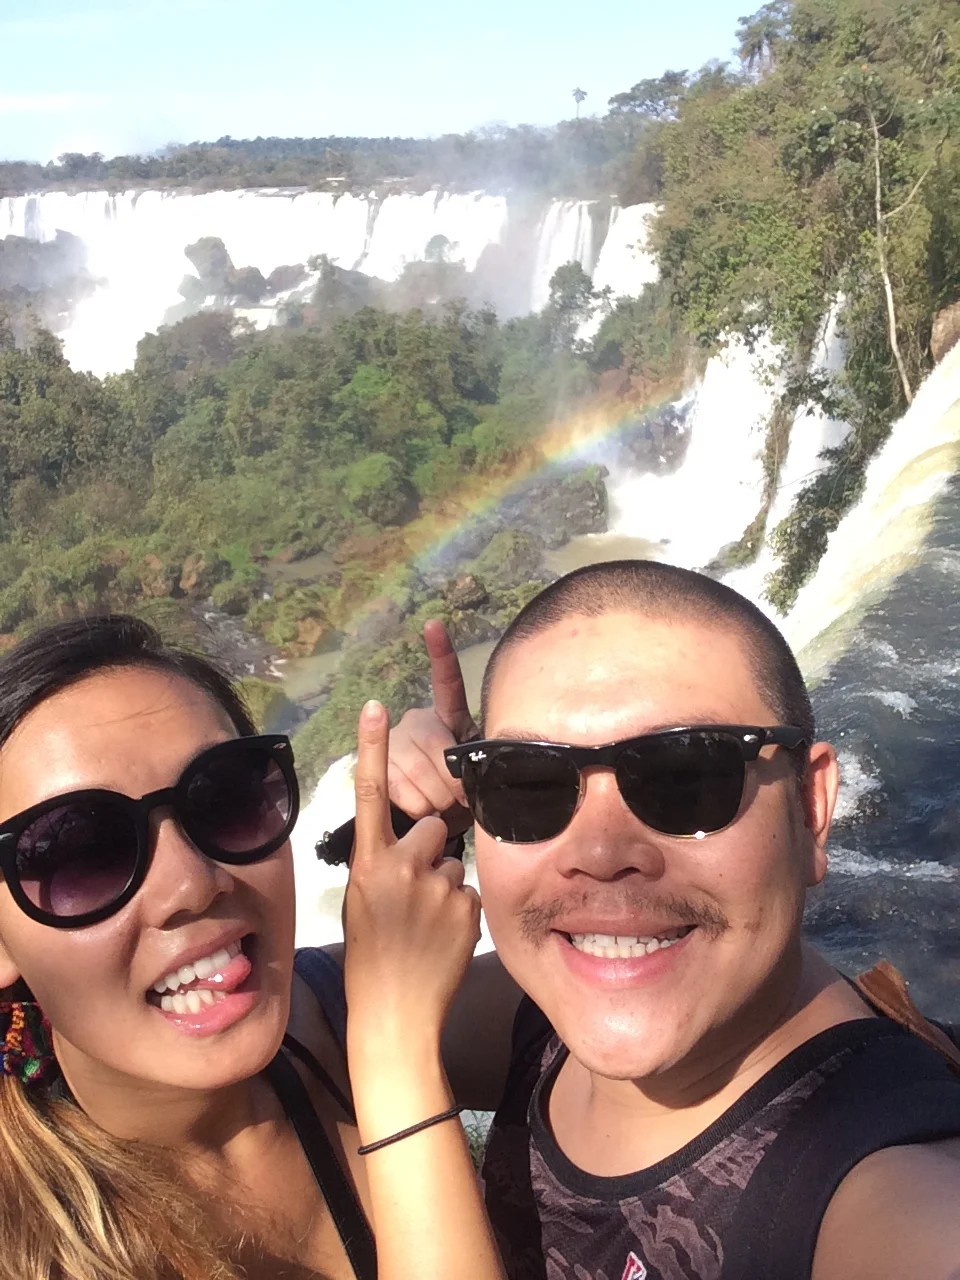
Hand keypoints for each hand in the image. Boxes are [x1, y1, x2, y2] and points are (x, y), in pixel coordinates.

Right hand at [344, 700, 481, 1054]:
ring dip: (447, 883)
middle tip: (416, 889)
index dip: (373, 747)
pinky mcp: (468, 907)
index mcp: (367, 863)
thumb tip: (416, 842)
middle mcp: (401, 867)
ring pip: (456, 862)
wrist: (395, 1010)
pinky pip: (472, 892)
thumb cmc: (372, 954)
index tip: (378, 706)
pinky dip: (463, 910)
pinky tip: (445, 937)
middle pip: (435, 826)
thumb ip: (384, 864)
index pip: (371, 795)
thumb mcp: (362, 901)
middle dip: (432, 849)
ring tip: (428, 923)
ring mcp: (437, 887)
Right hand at [387, 620, 477, 837]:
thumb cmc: (459, 794)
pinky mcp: (376, 767)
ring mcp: (393, 742)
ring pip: (419, 772)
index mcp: (447, 719)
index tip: (433, 625)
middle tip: (460, 800)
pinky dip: (417, 808)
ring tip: (441, 808)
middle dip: (453, 783)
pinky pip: (401, 790)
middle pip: (435, 747)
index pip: (446, 683)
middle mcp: (416, 722)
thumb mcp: (476, 775)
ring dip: (436, 801)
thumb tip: (465, 785)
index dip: (440, 654)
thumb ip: (475, 770)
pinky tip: (420, 809)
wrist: (427, 822)